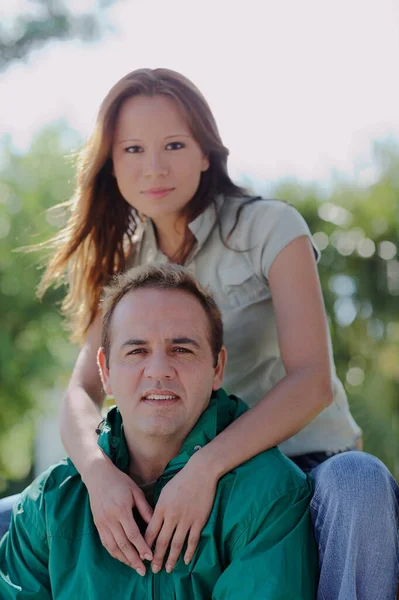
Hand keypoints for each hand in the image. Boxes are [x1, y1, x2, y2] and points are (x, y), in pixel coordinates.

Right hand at [84, 456, 153, 574]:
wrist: (98, 476)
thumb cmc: (120, 481)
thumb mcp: (136, 491)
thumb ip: (145, 509)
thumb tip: (156, 524)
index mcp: (121, 510)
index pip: (133, 534)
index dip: (142, 547)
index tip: (150, 557)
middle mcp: (110, 519)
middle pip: (123, 545)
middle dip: (134, 559)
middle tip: (143, 570)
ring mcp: (102, 523)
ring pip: (113, 547)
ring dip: (124, 559)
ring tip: (134, 567)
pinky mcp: (97, 524)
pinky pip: (105, 543)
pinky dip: (114, 553)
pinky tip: (122, 558)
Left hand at [145, 457, 217, 573]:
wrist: (200, 472)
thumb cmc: (181, 480)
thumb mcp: (165, 492)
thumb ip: (158, 508)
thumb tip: (152, 522)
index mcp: (161, 508)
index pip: (150, 532)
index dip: (145, 546)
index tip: (142, 556)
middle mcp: (172, 516)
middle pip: (162, 541)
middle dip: (156, 558)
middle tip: (153, 570)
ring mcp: (186, 520)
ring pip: (176, 544)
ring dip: (171, 558)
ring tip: (167, 569)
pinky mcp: (198, 521)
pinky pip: (192, 540)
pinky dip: (189, 552)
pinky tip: (186, 560)